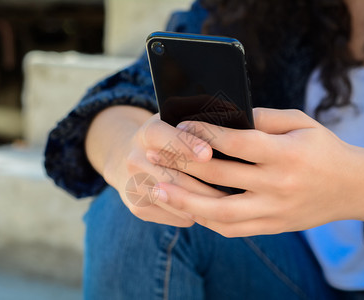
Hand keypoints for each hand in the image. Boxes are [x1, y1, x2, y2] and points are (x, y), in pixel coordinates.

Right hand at [97, 111, 226, 226]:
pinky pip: (175, 216)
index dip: (184, 145)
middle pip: (172, 177)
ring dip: (206, 204)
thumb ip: (199, 123)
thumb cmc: (167, 137)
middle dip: (206, 185)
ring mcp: (132, 185)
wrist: (125, 157)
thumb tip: (236, 123)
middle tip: (238, 190)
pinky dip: (196, 214)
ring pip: (176, 200)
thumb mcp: (176, 122)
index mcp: (147, 131)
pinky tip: (211, 208)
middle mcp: (134, 158)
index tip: (207, 154)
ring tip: (233, 202)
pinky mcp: (137, 207)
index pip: (161, 136)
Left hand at [148, 108, 363, 236]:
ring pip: (220, 212)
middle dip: (182, 163)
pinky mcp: (272, 226)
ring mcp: (274, 211)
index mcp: (286, 154)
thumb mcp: (301, 123)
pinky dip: (205, 218)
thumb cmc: (323, 149)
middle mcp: (278, 185)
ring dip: (184, 200)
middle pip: (219, 177)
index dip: (204, 133)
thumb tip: (225, 116)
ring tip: (157, 189)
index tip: (180, 124)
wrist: (352, 188)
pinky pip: (232, 229)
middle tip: (154, 155)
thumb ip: (263, 118)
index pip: (235, 143)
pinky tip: (186, 207)